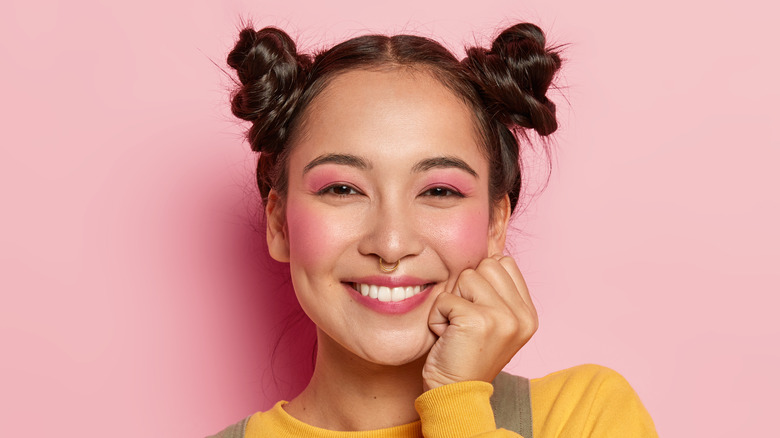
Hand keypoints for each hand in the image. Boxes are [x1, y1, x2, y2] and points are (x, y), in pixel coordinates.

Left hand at [422, 255, 537, 390]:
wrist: (455, 393)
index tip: (476, 311)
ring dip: (451, 302)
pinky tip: (446, 337)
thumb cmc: (465, 355)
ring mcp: (504, 317)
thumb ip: (496, 290)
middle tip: (464, 322)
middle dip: (466, 289)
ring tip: (455, 329)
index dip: (481, 280)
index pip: (505, 263)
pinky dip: (437, 317)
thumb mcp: (492, 321)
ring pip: (466, 276)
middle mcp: (522, 315)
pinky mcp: (479, 320)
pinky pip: (446, 298)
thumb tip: (486, 251)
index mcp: (529, 313)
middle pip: (485, 265)